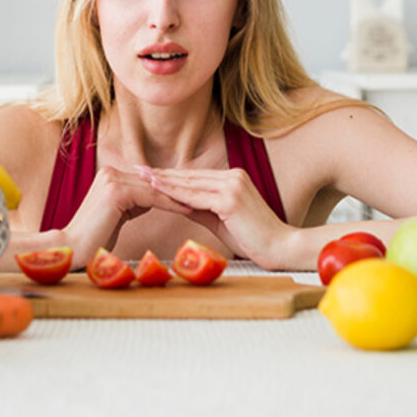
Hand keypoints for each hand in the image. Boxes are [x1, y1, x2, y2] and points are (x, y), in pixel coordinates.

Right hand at [62, 165, 190, 266]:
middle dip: (180, 190)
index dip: (172, 189)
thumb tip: (153, 199)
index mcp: (111, 176)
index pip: (149, 181)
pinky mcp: (116, 191)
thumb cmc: (95, 239)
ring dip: (180, 196)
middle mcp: (111, 172)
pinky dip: (171, 203)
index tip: (194, 196)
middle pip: (154, 181)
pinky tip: (188, 209)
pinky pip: (151, 196)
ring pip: (155, 188)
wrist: (72, 249)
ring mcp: (112, 179)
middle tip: (205, 196)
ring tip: (202, 202)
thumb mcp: (118, 215)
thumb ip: (133, 203)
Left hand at [137, 166, 293, 269]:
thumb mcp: (222, 220)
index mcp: (232, 178)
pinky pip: (195, 197)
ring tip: (141, 176)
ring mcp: (231, 185)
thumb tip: (179, 205)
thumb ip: (201, 209)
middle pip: (189, 175)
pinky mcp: (230, 199)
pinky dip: (174, 193)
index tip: (148, 173)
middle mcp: (232, 176)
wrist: (281, 248)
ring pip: (189, 183)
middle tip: (136, 169)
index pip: (194, 176)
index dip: (170, 175)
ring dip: (163, 180)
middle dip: (161, 173)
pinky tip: (157, 190)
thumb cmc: (254, 239)